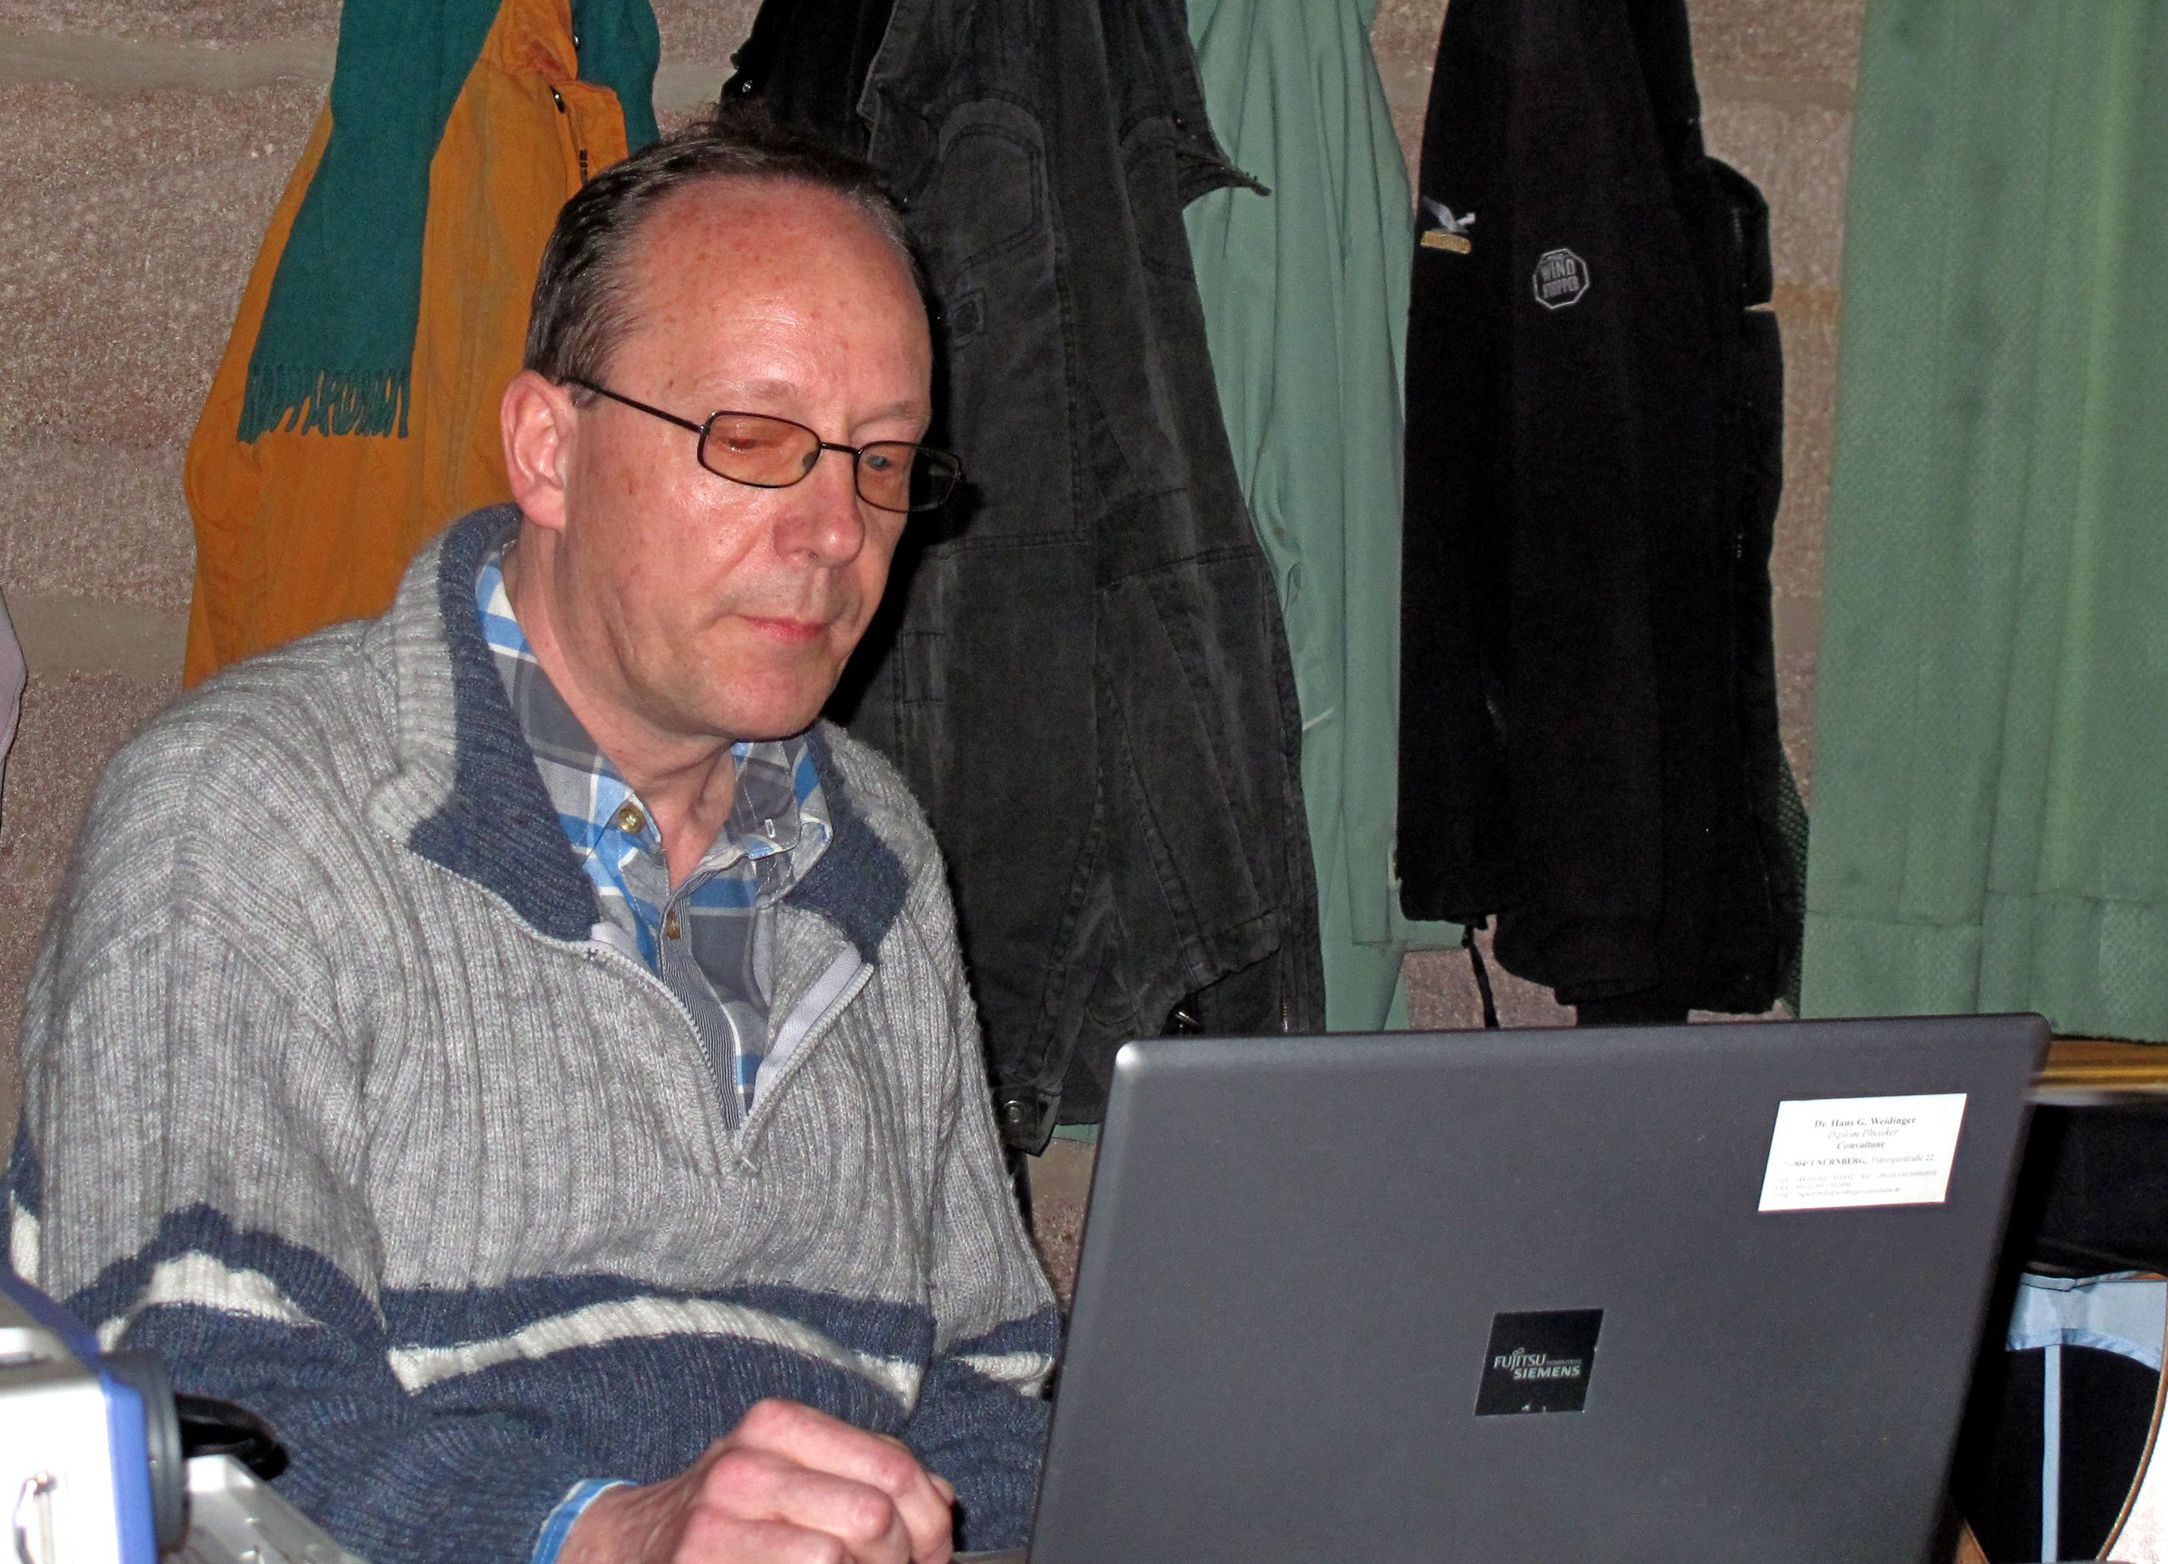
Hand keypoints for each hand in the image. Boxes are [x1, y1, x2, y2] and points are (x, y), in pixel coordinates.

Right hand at [559, 1399, 956, 1563]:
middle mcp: (747, 1463)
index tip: (932, 1551)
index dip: (929, 1520)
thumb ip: (864, 1472)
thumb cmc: (726, 1511)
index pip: (892, 1466)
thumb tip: (942, 1501)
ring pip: (839, 1556)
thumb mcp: (789, 1468)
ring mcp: (718, 1521)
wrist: (627, 1545)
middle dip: (903, 1560)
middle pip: (873, 1515)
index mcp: (778, 1425)